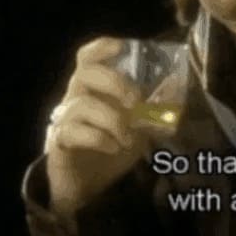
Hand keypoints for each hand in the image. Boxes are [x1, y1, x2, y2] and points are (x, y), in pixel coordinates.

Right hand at [46, 37, 148, 218]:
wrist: (89, 188)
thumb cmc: (113, 146)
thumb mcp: (141, 125)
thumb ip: (156, 106)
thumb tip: (177, 84)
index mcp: (94, 88)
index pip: (88, 57)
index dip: (102, 47)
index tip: (122, 46)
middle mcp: (76, 98)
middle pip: (85, 73)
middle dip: (114, 82)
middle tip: (135, 101)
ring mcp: (65, 119)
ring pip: (82, 105)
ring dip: (112, 120)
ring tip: (128, 138)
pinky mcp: (59, 142)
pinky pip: (73, 132)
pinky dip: (99, 138)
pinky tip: (114, 148)